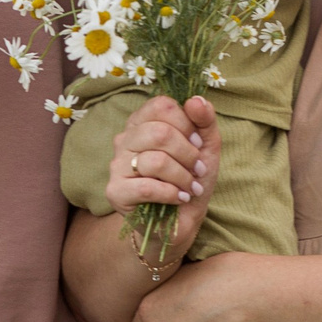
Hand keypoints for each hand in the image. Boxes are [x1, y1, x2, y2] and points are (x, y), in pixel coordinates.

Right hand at [103, 95, 221, 268]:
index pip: (161, 106)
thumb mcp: (206, 148)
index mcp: (143, 122)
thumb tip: (196, 100)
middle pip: (160, 133)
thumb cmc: (190, 179)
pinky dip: (171, 194)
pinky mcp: (115, 191)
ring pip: (155, 161)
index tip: (197, 143)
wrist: (179, 221)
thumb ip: (204, 121)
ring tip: (190, 187)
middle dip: (188, 154)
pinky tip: (179, 198)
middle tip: (197, 170)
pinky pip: (146, 187)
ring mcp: (116, 165)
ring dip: (183, 177)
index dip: (186, 123)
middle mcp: (125, 139)